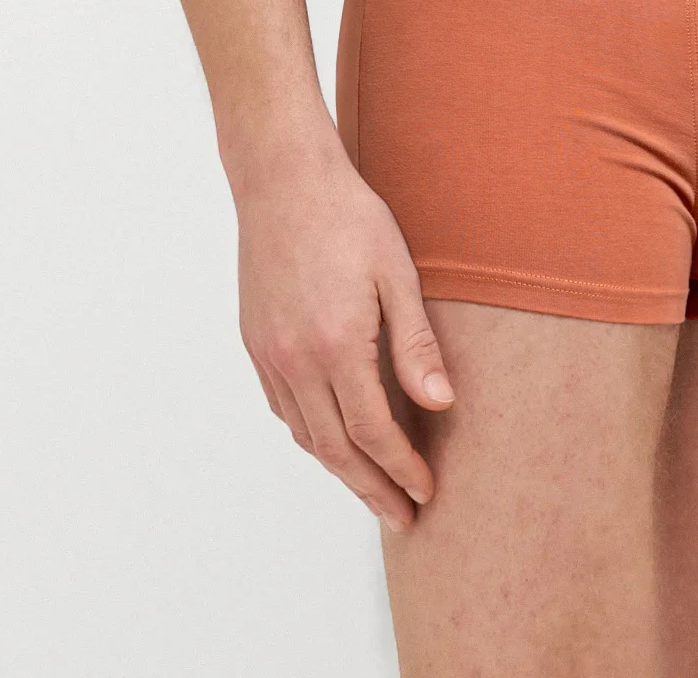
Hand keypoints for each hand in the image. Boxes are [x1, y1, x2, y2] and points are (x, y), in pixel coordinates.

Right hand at [235, 131, 453, 528]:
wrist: (283, 179)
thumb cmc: (347, 216)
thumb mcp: (396, 273)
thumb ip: (417, 344)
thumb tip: (441, 404)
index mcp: (336, 345)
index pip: (374, 432)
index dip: (402, 468)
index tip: (426, 493)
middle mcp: (296, 360)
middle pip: (336, 450)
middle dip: (372, 489)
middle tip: (403, 518)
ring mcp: (270, 354)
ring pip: (306, 435)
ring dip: (341, 469)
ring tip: (372, 489)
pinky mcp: (256, 342)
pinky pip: (284, 408)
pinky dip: (311, 434)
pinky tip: (333, 438)